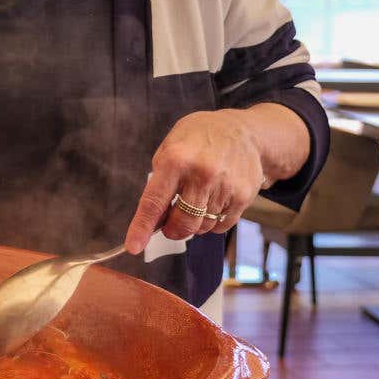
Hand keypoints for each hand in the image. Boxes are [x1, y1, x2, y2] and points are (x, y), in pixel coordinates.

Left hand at [125, 110, 264, 252]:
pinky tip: (213, 202)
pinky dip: (213, 222)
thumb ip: (159, 183)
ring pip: (202, 227)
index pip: (154, 201)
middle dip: (173, 230)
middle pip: (182, 223)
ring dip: (194, 224)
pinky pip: (221, 226)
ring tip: (196, 202)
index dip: (142, 227)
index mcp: (175, 160)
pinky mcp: (243, 196)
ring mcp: (225, 186)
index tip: (133, 247)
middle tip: (171, 224)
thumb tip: (152, 221)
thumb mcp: (170, 147)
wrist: (245, 131)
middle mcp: (201, 174)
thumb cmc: (199, 139)